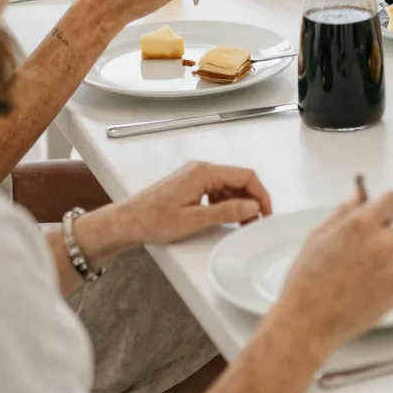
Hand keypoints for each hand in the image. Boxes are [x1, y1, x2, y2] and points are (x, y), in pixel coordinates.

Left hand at [79, 162, 269, 260]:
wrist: (126, 222)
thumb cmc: (153, 220)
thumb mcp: (194, 219)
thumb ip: (227, 211)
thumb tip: (252, 207)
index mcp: (204, 173)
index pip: (245, 176)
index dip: (261, 194)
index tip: (266, 212)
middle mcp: (200, 169)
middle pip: (238, 179)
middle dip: (251, 199)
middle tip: (256, 221)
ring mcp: (193, 176)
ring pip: (228, 185)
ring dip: (239, 202)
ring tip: (242, 223)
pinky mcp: (188, 185)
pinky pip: (215, 190)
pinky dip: (225, 202)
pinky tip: (224, 217)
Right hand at [271, 186, 392, 355]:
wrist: (308, 322)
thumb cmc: (306, 279)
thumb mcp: (317, 236)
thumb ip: (343, 211)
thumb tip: (359, 194)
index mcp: (363, 224)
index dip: (385, 205)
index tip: (378, 213)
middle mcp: (384, 242)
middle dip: (385, 232)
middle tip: (362, 247)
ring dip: (387, 256)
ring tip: (358, 272)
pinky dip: (386, 278)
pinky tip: (363, 288)